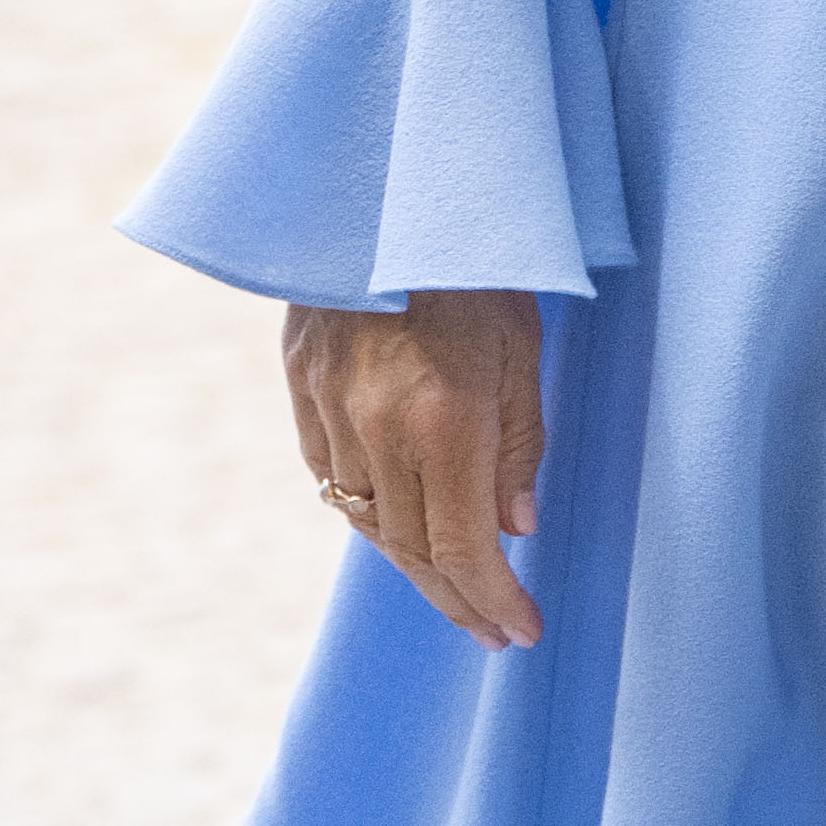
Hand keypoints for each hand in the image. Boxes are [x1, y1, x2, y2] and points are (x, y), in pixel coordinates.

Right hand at [283, 285, 547, 652]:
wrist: (381, 193)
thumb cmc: (476, 264)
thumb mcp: (524, 346)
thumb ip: (519, 441)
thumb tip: (514, 528)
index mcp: (440, 418)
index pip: (461, 546)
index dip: (492, 598)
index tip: (521, 632)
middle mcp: (376, 427)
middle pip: (410, 549)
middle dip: (457, 598)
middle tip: (492, 630)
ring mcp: (329, 410)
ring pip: (365, 521)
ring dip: (412, 565)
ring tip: (457, 592)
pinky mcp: (301, 390)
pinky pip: (332, 478)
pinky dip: (369, 514)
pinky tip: (402, 529)